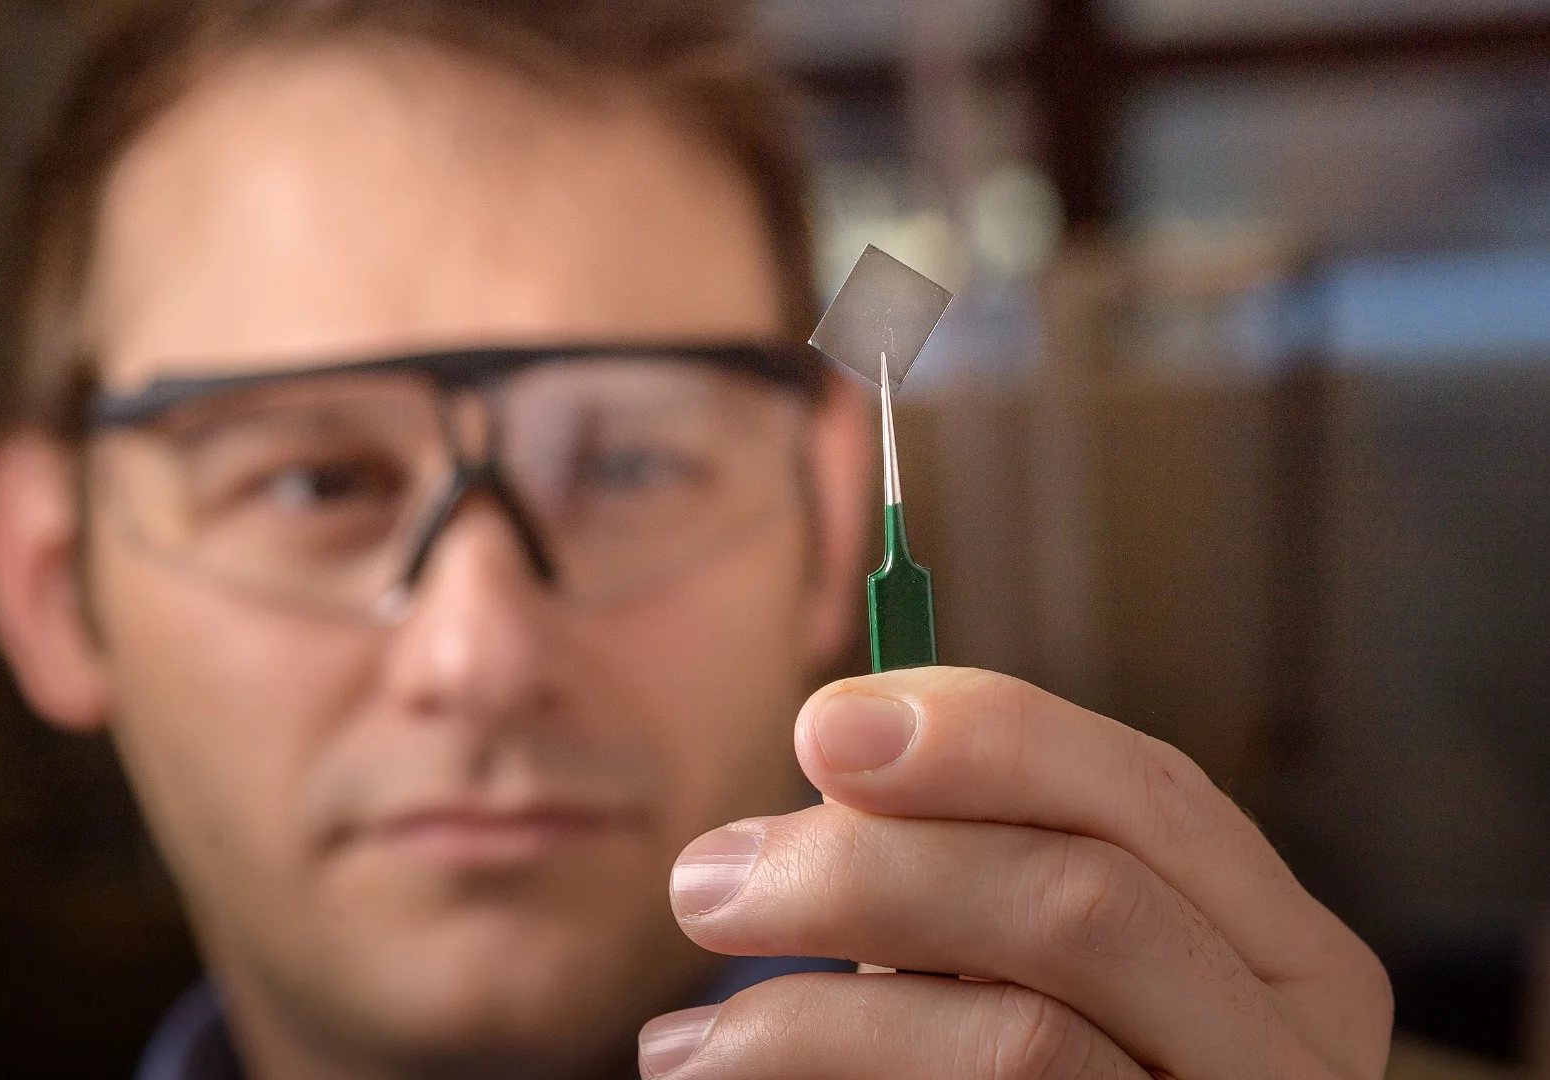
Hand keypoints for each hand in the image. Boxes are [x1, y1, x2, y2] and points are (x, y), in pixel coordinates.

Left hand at [639, 667, 1391, 1078]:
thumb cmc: (1050, 1073)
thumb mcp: (1036, 955)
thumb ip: (984, 857)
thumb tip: (845, 738)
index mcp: (1284, 951)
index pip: (1148, 791)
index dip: (984, 734)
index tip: (819, 725)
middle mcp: (1292, 1053)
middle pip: (1084, 901)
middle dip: (871, 869)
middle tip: (706, 884)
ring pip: (1024, 1038)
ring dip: (817, 1015)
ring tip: (687, 1039)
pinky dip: (834, 1077)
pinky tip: (737, 1078)